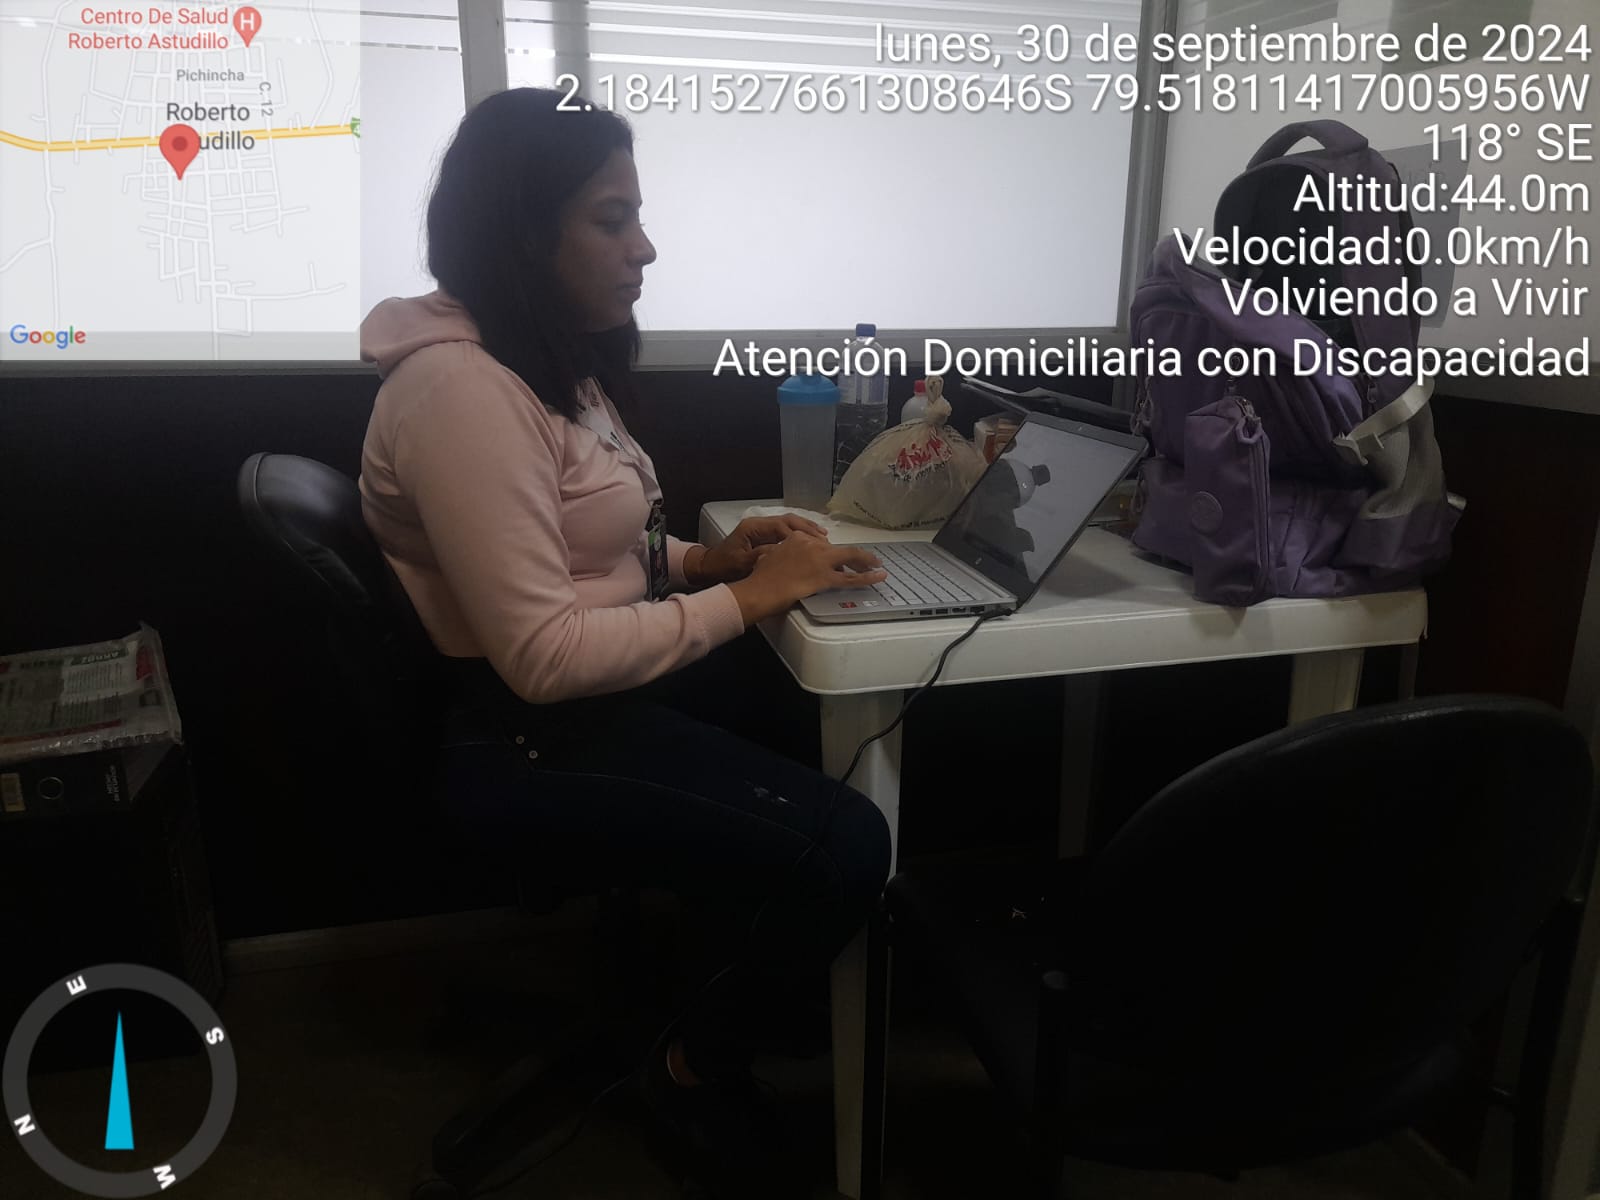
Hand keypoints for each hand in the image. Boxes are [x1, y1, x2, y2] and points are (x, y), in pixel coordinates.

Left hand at [689, 515, 827, 584]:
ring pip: (789, 524)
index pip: (780, 525)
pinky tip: (811, 539)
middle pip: (788, 521)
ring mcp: (762, 528)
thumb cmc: (724, 565)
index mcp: (753, 527)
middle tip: (823, 538)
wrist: (711, 566)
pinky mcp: (765, 535)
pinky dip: (800, 535)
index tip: (812, 542)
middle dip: (807, 528)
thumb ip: (762, 555)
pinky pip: (786, 531)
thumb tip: (781, 551)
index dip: (798, 534)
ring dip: (806, 529)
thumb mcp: (743, 562)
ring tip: (823, 536)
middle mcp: (759, 523)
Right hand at [727, 533, 887, 624]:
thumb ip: (777, 552)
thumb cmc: (759, 577)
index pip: (822, 543)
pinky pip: (851, 578)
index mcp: (797, 538)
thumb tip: (777, 554)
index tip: (838, 559)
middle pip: (838, 549)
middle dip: (854, 556)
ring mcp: (820, 560)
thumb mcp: (767, 556)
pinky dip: (867, 577)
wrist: (759, 590)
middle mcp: (811, 545)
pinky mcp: (824, 578)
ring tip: (877, 565)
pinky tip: (879, 576)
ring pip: (850, 558)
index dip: (832, 553)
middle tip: (865, 561)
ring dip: (866, 562)